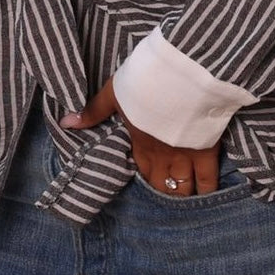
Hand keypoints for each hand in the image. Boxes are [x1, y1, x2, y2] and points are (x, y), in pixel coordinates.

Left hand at [60, 77, 219, 194]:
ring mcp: (185, 155)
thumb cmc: (146, 80)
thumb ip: (94, 110)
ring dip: (182, 196)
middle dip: (163, 192)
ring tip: (184, 201)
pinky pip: (208, 179)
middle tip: (167, 197)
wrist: (180, 73)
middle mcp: (161, 155)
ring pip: (183, 187)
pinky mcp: (206, 150)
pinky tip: (207, 196)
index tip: (147, 183)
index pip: (140, 169)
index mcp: (139, 141)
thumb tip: (66, 123)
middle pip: (161, 184)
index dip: (144, 178)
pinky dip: (207, 190)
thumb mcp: (114, 91)